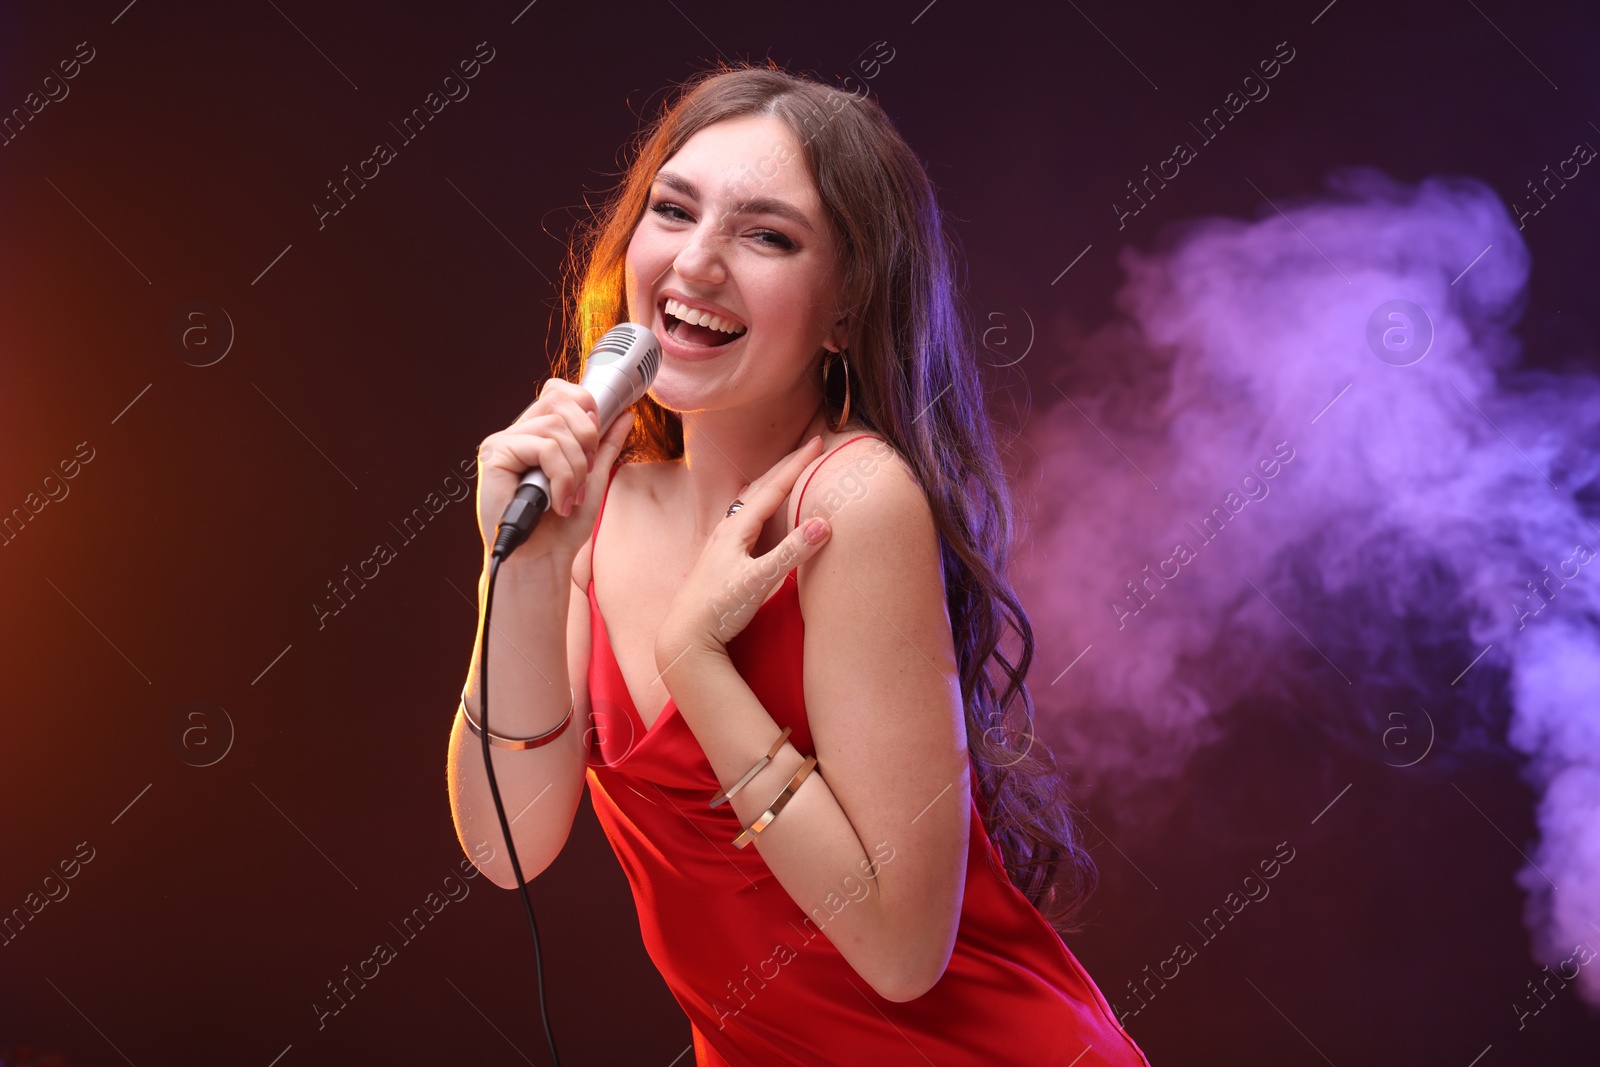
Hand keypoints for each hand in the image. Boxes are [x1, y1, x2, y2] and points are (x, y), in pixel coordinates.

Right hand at [475, 378, 635, 562]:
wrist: (542, 559)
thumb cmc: (562, 526)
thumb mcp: (592, 479)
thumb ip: (605, 446)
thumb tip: (625, 415)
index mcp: (539, 433)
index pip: (559, 392)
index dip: (584, 405)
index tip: (594, 442)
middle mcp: (519, 432)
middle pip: (559, 400)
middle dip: (586, 438)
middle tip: (584, 476)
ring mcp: (505, 442)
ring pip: (556, 427)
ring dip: (575, 468)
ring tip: (570, 498)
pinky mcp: (495, 455)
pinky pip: (543, 448)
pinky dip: (561, 477)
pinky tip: (557, 502)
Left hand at [655, 436, 833, 667]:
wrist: (685, 637)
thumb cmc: (720, 609)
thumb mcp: (760, 581)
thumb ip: (792, 552)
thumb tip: (825, 523)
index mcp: (737, 530)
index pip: (773, 487)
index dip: (797, 464)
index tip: (818, 442)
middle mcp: (726, 531)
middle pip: (759, 488)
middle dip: (785, 467)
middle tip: (808, 450)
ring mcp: (720, 544)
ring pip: (749, 503)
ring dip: (770, 486)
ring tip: (787, 476)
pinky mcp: (719, 560)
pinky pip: (744, 521)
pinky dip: (759, 508)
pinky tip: (758, 518)